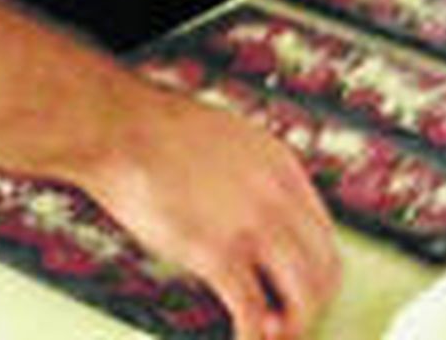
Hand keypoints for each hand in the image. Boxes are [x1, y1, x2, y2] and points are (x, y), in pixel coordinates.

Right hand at [81, 81, 340, 339]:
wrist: (119, 127)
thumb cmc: (155, 128)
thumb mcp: (226, 137)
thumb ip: (249, 172)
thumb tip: (248, 207)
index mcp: (282, 166)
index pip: (325, 235)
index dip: (315, 272)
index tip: (297, 290)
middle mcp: (278, 197)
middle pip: (324, 271)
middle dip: (311, 307)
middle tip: (287, 324)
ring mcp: (251, 226)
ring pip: (303, 298)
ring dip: (289, 328)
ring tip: (266, 336)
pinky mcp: (217, 254)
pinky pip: (253, 314)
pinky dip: (252, 338)